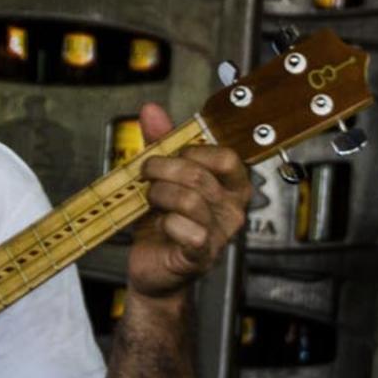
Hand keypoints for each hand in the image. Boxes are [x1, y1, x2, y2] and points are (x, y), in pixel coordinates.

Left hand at [129, 102, 250, 298]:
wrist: (152, 267)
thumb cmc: (162, 222)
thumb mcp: (161, 177)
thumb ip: (161, 143)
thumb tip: (151, 110)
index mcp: (230, 186)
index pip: (226, 157)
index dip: (193, 151)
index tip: (170, 154)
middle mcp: (232, 210)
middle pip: (200, 175)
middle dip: (163, 169)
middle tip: (146, 173)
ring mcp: (220, 235)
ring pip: (191, 200)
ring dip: (160, 195)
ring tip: (150, 199)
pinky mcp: (202, 256)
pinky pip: (187, 231)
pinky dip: (166, 223)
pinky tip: (160, 225)